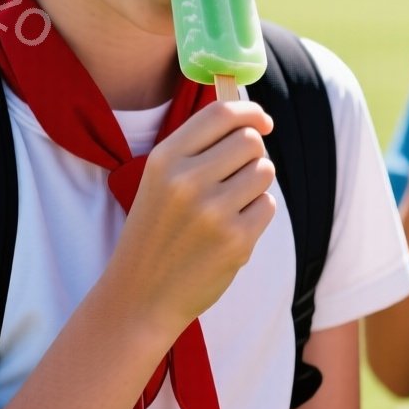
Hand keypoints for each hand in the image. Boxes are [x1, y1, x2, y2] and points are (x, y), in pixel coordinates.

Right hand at [107, 100, 277, 333]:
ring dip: (255, 185)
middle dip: (252, 154)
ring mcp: (213, 212)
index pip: (222, 113)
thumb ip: (200, 146)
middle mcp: (187, 181)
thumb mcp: (161, 181)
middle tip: (235, 176)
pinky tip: (229, 231)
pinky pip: (268, 205)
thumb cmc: (158, 231)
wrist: (140, 296)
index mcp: (164, 159)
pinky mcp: (237, 239)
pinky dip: (256, 214)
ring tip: (227, 206)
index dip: (251, 112)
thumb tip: (254, 118)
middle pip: (251, 140)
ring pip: (264, 171)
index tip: (263, 121)